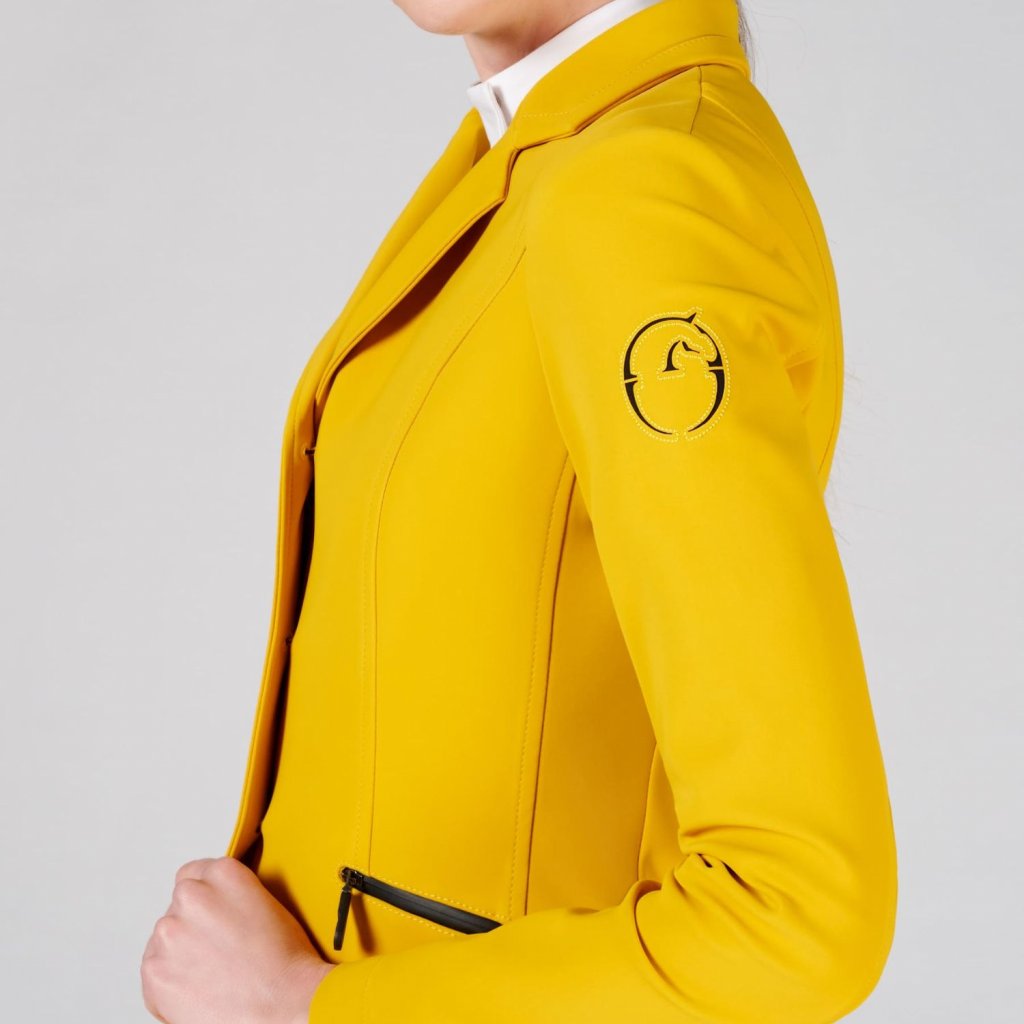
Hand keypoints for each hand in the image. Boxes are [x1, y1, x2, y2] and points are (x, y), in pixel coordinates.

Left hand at [141, 856, 334, 1023]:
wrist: (282, 1005)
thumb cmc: (284, 963)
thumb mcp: (267, 905)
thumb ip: (231, 895)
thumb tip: (213, 906)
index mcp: (223, 874)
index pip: (194, 872)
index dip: (204, 897)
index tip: (208, 912)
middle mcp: (191, 896)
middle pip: (179, 906)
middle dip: (193, 925)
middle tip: (217, 950)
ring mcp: (169, 933)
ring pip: (164, 940)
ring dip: (180, 953)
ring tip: (211, 974)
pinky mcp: (154, 971)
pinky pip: (153, 974)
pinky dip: (169, 984)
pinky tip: (199, 990)